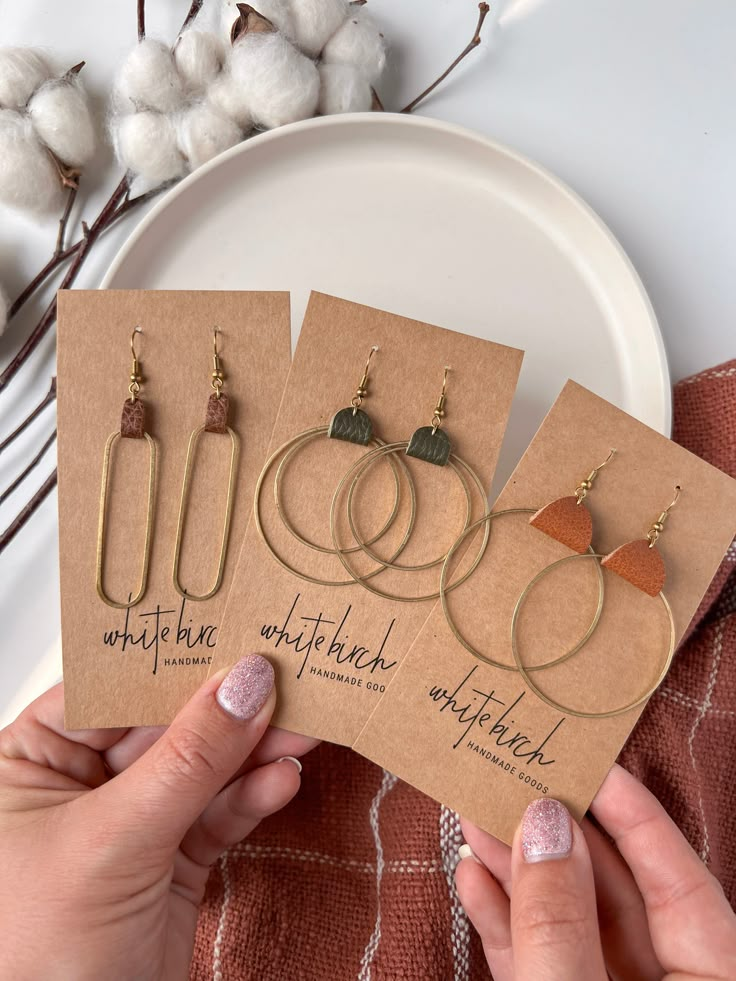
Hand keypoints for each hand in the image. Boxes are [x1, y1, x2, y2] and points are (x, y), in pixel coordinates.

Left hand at [0, 654, 317, 980]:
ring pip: (202, 768)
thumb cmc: (35, 958)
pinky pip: (218, 814)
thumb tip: (242, 683)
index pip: (109, 689)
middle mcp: (79, 784)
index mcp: (32, 761)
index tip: (233, 633)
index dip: (172, 661)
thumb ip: (187, 759)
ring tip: (302, 724)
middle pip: (166, 724)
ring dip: (253, 750)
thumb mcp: (112, 841)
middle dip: (227, 707)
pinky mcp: (172, 860)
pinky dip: (251, 798)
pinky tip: (280, 779)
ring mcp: (131, 822)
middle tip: (285, 674)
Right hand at [456, 764, 735, 979]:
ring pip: (569, 927)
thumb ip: (560, 920)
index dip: (635, 815)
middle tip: (515, 780)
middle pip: (616, 897)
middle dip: (556, 837)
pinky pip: (539, 965)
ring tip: (476, 817)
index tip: (588, 763)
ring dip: (518, 874)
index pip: (680, 883)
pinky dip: (505, 926)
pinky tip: (474, 879)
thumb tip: (544, 823)